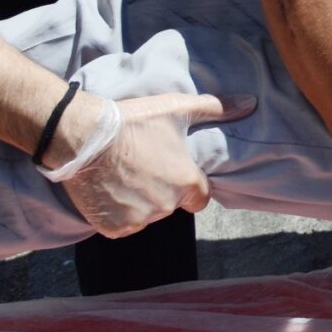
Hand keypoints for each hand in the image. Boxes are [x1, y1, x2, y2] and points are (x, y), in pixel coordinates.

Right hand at [52, 89, 253, 236]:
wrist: (81, 137)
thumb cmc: (133, 122)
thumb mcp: (177, 108)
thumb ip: (215, 108)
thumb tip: (249, 103)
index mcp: (186, 183)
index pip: (200, 197)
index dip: (189, 185)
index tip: (173, 170)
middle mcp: (165, 207)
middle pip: (171, 204)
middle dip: (162, 190)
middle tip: (144, 166)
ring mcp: (138, 220)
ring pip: (147, 215)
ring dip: (140, 202)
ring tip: (124, 175)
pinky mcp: (113, 228)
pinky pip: (123, 225)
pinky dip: (118, 212)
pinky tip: (110, 189)